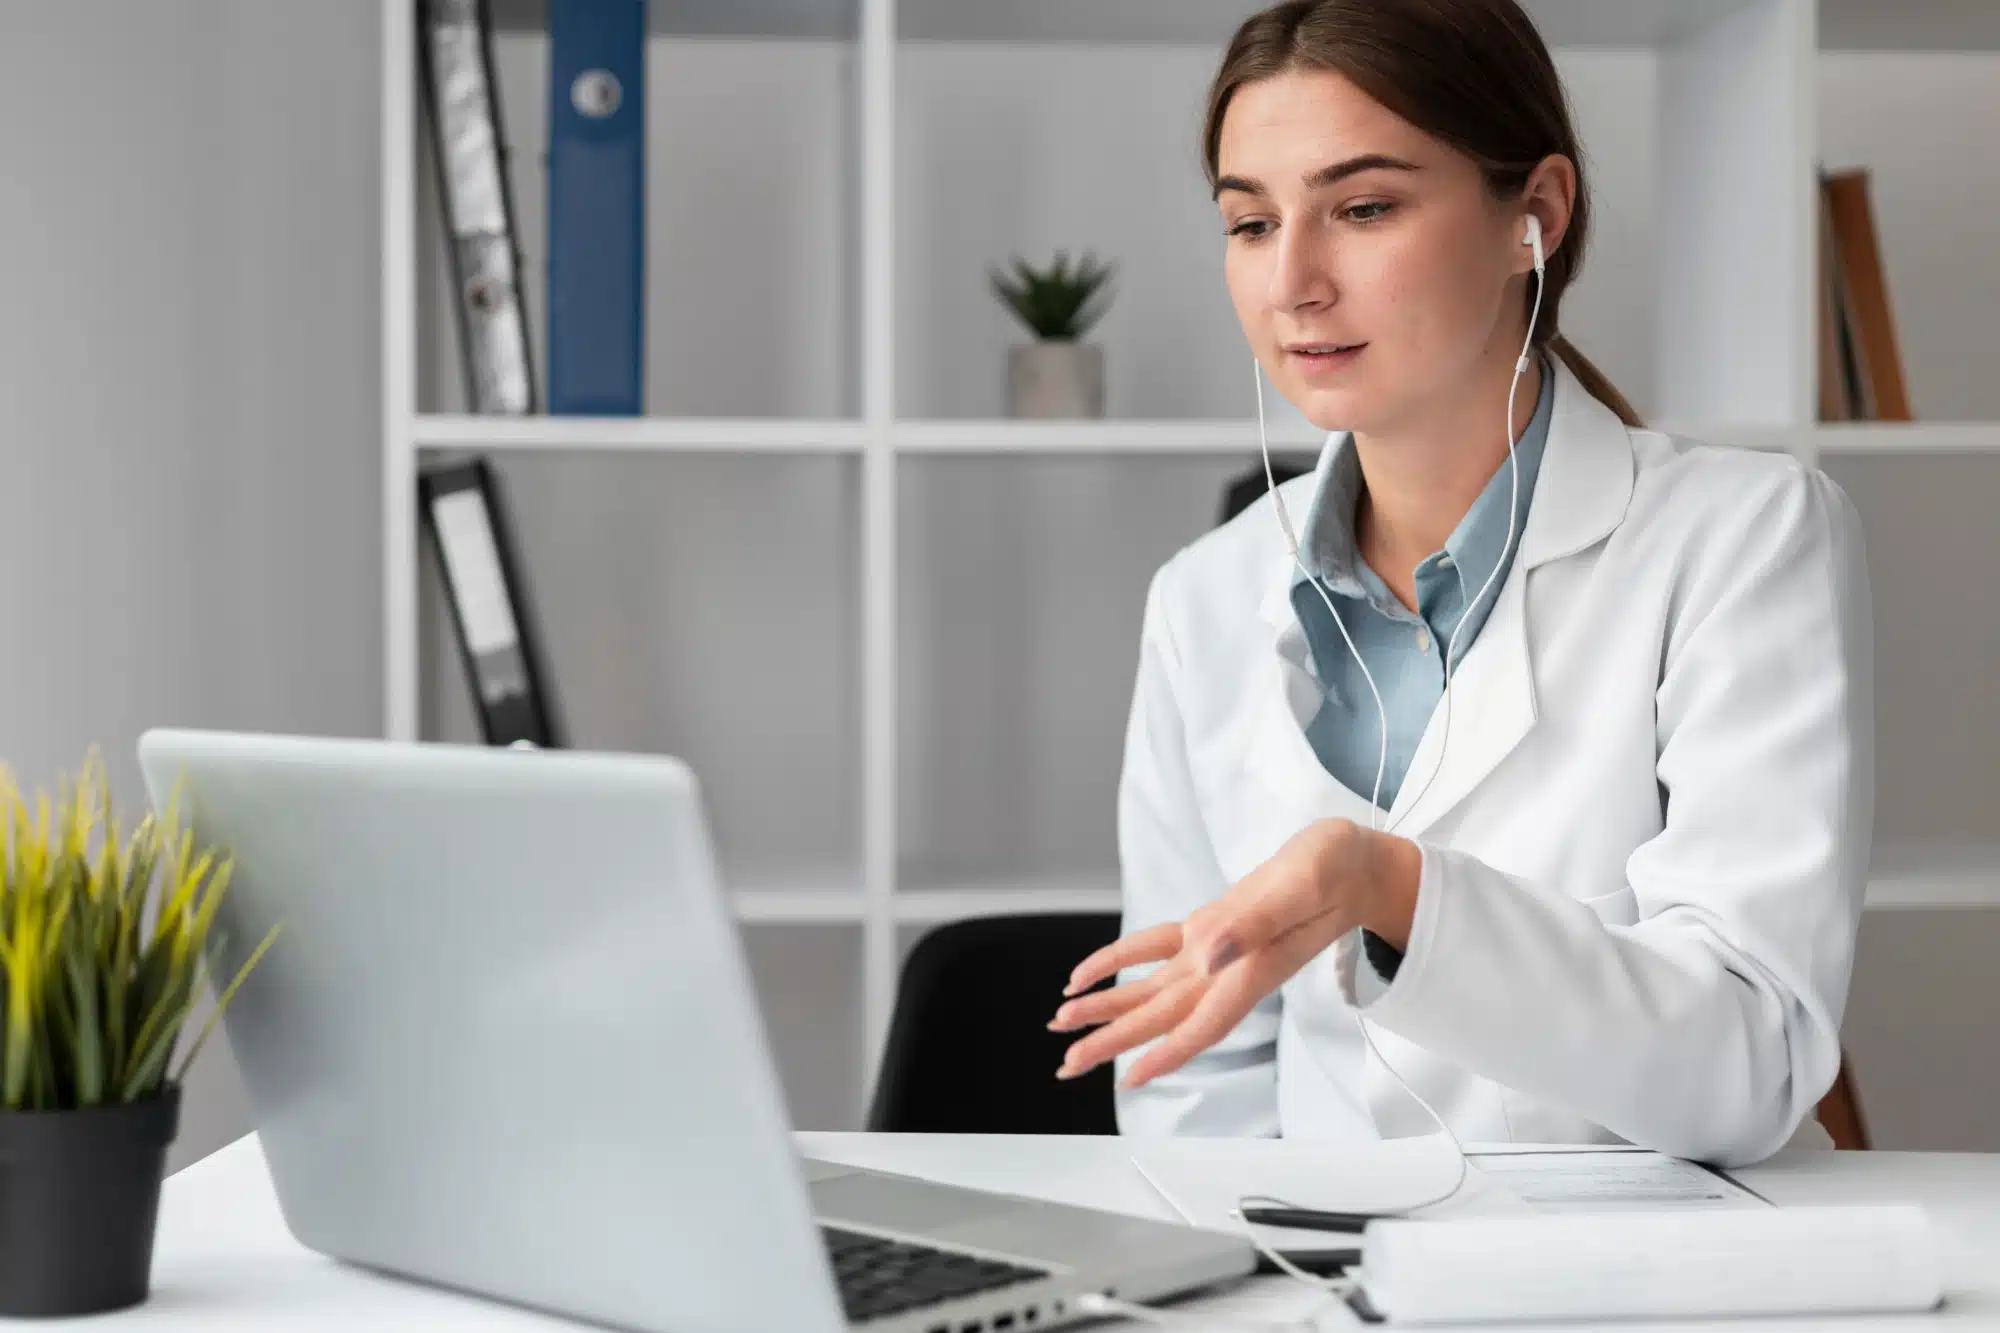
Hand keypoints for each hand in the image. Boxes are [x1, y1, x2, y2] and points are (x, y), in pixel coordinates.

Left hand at [1047, 818, 1420, 1089]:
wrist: (1354, 863)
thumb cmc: (1337, 869)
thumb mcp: (1301, 884)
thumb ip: (1255, 922)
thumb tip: (1207, 954)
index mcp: (1252, 966)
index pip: (1203, 1023)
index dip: (1166, 1055)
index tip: (1128, 1080)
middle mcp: (1230, 968)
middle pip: (1164, 1015)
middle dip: (1115, 1041)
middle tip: (1068, 1064)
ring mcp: (1219, 950)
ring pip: (1154, 989)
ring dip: (1110, 1009)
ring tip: (1064, 1024)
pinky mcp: (1214, 928)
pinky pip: (1155, 949)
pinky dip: (1119, 960)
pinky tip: (1088, 972)